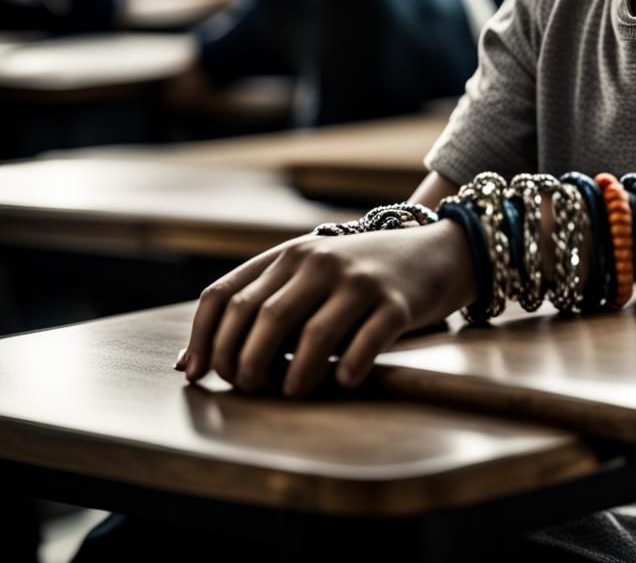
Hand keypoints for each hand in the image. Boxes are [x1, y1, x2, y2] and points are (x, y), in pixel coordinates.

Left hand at [176, 220, 474, 396]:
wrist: (435, 252)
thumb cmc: (359, 276)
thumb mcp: (308, 274)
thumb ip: (259, 305)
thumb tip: (189, 365)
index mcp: (289, 254)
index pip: (225, 294)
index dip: (203, 339)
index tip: (199, 375)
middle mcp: (319, 261)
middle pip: (262, 318)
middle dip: (244, 364)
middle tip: (249, 388)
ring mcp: (359, 281)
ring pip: (311, 336)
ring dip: (293, 376)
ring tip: (292, 392)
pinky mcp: (396, 302)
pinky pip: (365, 344)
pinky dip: (349, 370)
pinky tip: (344, 381)